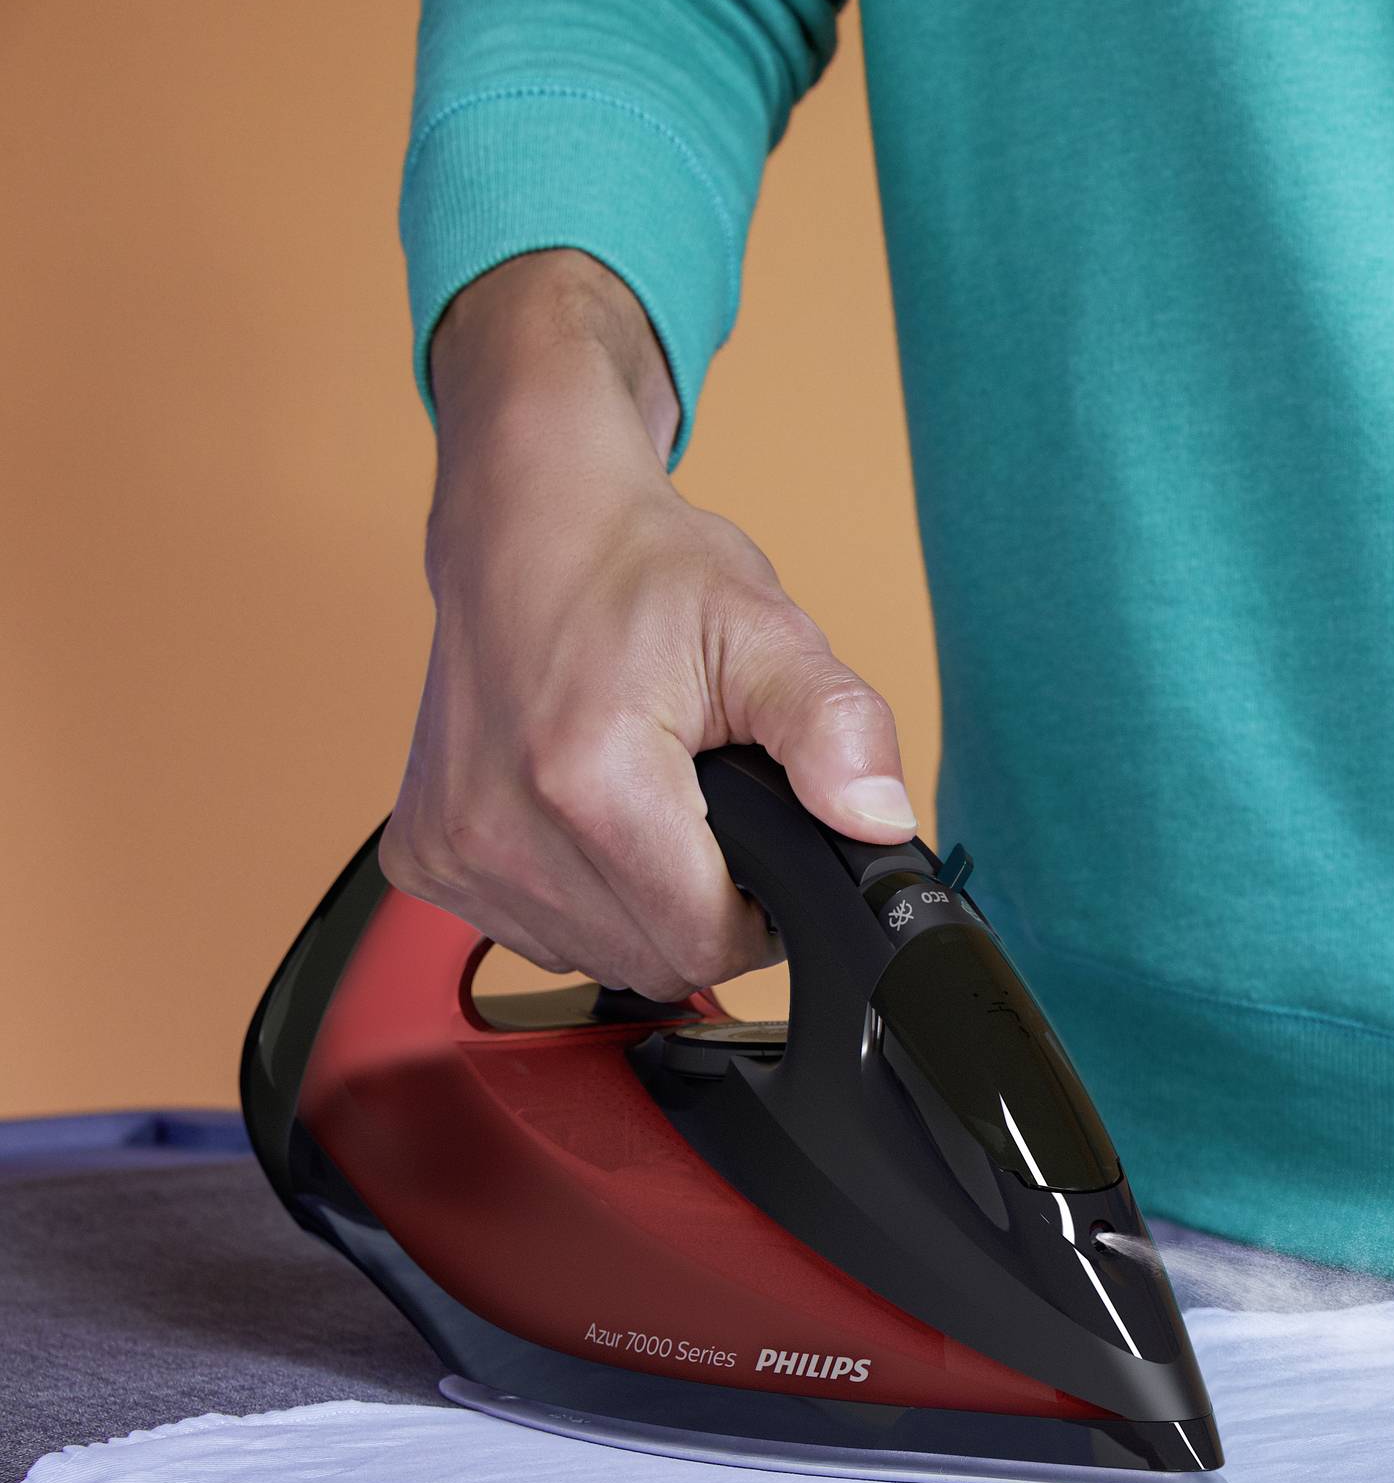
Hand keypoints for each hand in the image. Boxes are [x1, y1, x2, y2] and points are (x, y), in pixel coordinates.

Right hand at [380, 251, 917, 999]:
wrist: (526, 521)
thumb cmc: (642, 570)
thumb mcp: (767, 630)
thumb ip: (837, 729)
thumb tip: (880, 819)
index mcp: (591, 782)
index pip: (709, 942)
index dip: (760, 911)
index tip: (764, 845)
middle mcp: (502, 828)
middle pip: (654, 961)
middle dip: (706, 910)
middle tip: (717, 818)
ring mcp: (453, 849)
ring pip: (595, 956)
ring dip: (641, 909)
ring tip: (654, 808)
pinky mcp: (423, 856)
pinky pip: (533, 934)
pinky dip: (578, 900)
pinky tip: (588, 820)